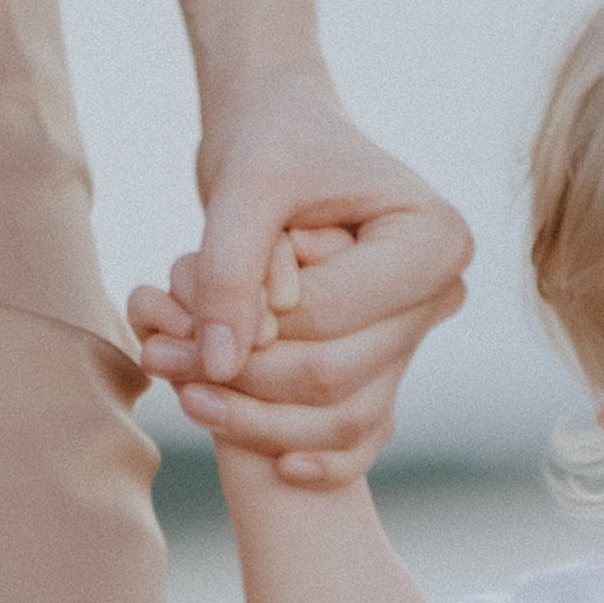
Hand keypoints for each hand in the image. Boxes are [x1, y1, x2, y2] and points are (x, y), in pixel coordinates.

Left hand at [131, 68, 471, 486]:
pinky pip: (360, 435)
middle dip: (244, 380)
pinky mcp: (389, 364)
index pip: (330, 317)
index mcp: (435, 241)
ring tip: (180, 392)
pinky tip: (274, 465)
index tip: (182, 310)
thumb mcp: (244, 188)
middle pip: (336, 377)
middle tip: (160, 357)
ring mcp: (418, 335)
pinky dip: (317, 457)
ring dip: (257, 421)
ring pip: (342, 417)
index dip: (252, 327)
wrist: (284, 136)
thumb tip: (221, 365)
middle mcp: (443, 294)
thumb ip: (229, 270)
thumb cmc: (271, 143)